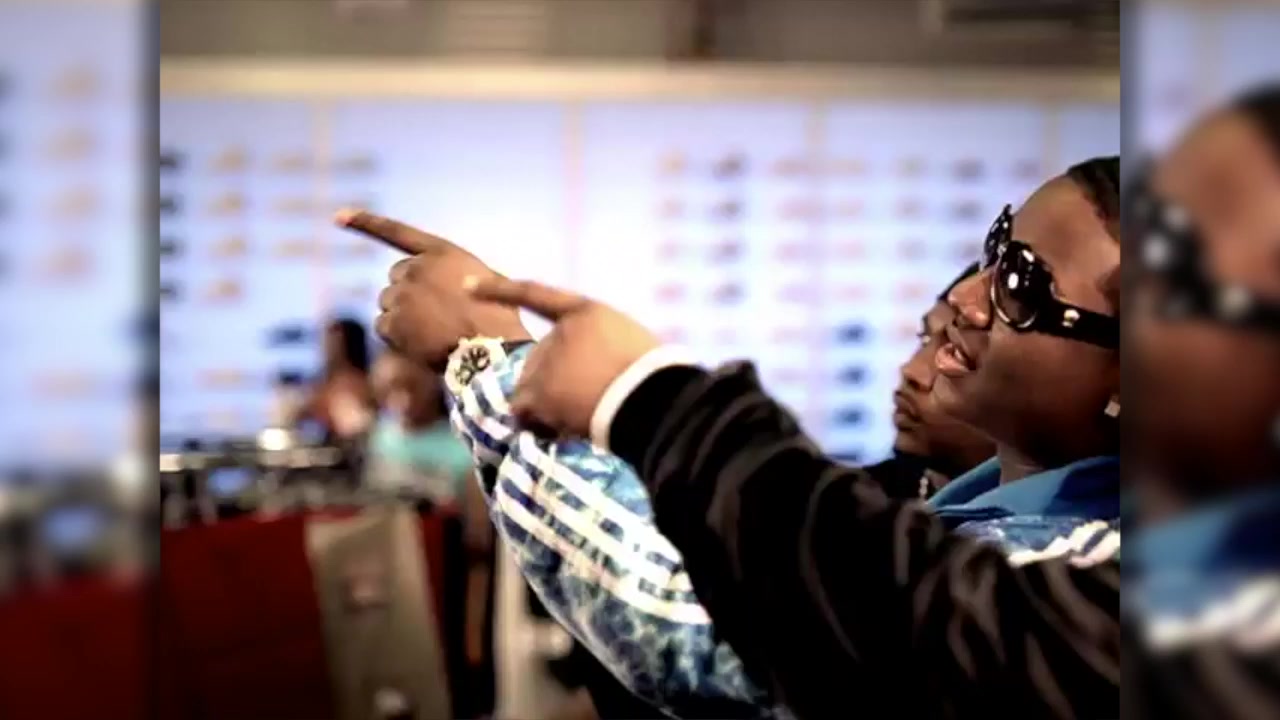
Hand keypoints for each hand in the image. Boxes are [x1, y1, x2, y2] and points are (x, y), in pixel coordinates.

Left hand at [335, 209, 529, 369]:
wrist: (492, 352)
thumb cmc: (498, 321)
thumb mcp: (487, 281)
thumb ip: (456, 272)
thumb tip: (442, 284)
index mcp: (442, 253)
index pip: (396, 233)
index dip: (366, 223)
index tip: (338, 215)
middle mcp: (417, 268)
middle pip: (395, 278)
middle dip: (407, 294)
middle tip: (433, 316)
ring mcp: (403, 295)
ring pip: (387, 303)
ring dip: (402, 317)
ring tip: (432, 332)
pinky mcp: (393, 321)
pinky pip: (383, 327)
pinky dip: (397, 337)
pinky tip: (422, 344)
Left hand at [468, 277, 659, 438]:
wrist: (652, 399)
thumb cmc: (653, 378)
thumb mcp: (627, 344)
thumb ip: (592, 347)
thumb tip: (568, 381)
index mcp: (584, 311)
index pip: (534, 294)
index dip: (499, 290)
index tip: (467, 285)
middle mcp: (558, 331)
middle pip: (538, 363)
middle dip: (555, 385)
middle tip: (594, 398)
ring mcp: (545, 360)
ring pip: (529, 391)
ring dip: (550, 408)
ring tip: (586, 413)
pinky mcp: (537, 391)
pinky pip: (523, 414)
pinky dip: (539, 425)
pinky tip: (565, 429)